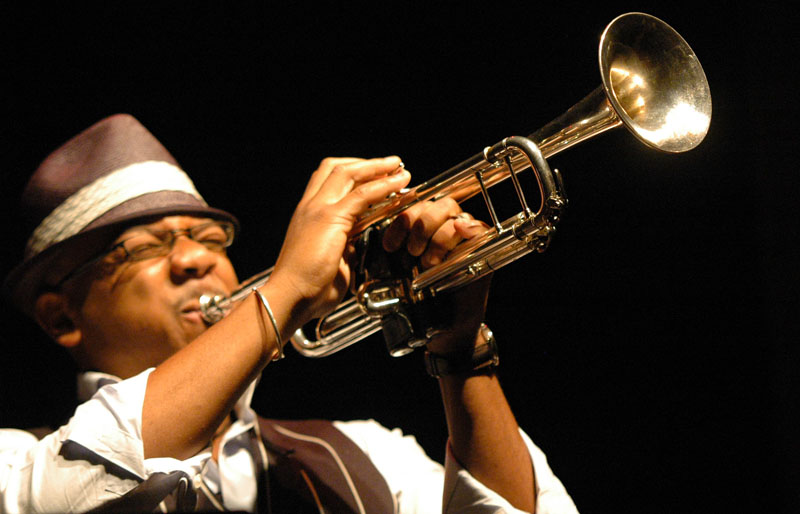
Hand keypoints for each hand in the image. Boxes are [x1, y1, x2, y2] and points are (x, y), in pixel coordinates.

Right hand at [269, 157, 410, 324]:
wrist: (290, 297)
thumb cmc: (307, 288)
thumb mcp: (332, 259)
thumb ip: (344, 246)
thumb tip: (356, 241)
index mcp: (308, 215)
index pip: (328, 180)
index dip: (353, 172)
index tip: (374, 174)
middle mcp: (310, 207)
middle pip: (337, 168)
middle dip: (366, 164)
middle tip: (391, 164)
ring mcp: (318, 210)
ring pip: (348, 173)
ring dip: (377, 168)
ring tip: (399, 167)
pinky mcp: (329, 218)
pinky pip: (362, 195)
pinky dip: (383, 186)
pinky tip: (398, 184)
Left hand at [382, 198, 491, 354]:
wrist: (444, 329)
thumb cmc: (419, 301)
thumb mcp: (395, 273)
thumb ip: (388, 251)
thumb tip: (377, 235)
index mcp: (422, 228)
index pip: (413, 206)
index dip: (401, 220)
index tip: (390, 245)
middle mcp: (445, 227)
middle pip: (435, 204)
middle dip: (420, 224)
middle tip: (412, 252)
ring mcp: (465, 235)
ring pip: (454, 215)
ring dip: (438, 236)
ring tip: (429, 261)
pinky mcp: (482, 248)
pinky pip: (478, 228)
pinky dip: (469, 228)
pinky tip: (461, 232)